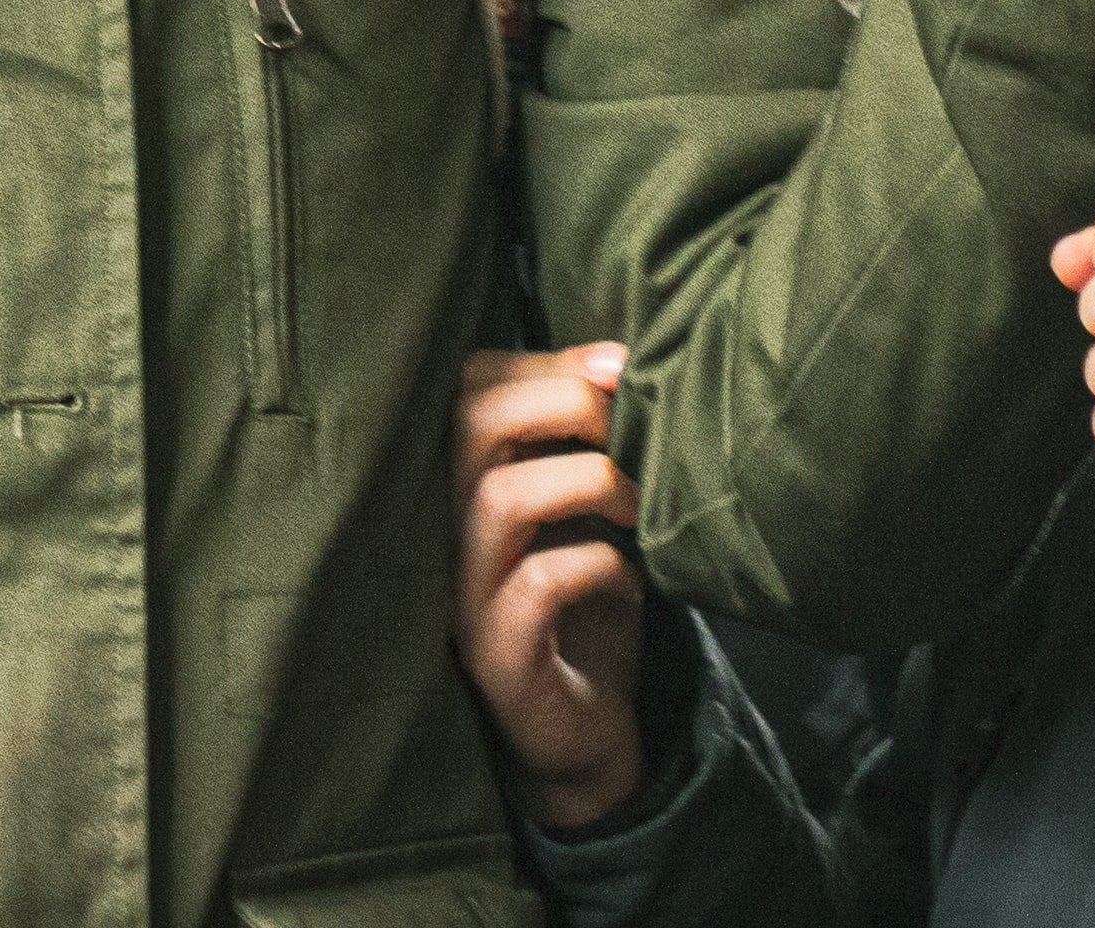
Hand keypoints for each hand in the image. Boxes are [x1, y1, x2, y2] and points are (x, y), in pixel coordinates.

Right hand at [455, 343, 645, 833]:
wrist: (583, 735)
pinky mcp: (497, 653)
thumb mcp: (590, 517)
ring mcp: (468, 591)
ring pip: (501, 497)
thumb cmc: (589, 613)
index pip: (470, 386)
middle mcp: (452, 527)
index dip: (543, 360)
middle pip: (472, 423)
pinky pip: (538, 583)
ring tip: (642, 506)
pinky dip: (597, 565)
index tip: (618, 365)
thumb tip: (626, 368)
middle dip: (562, 400)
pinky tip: (630, 580)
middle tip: (629, 423)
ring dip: (590, 482)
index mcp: (470, 482)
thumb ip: (588, 449)